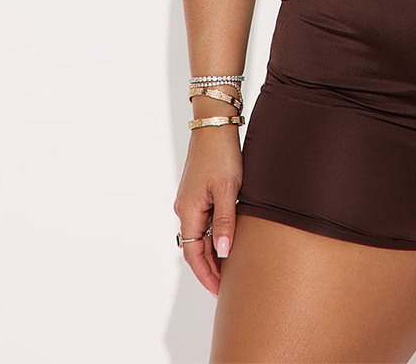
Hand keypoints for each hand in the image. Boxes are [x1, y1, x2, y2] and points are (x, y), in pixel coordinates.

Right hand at [174, 130, 242, 295]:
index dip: (206, 274)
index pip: (193, 254)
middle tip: (227, 285)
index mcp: (188, 211)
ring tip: (230, 267)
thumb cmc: (221, 154)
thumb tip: (223, 252)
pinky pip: (203, 221)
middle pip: (194, 247)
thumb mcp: (228, 190)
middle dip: (209, 267)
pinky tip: (227, 239)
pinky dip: (214, 234)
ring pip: (200, 235)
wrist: (214, 125)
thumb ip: (226, 222)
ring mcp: (191, 200)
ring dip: (212, 251)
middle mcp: (185, 208)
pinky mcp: (198, 192)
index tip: (219, 290)